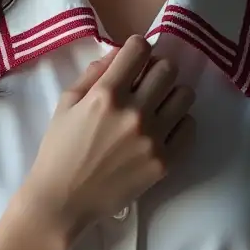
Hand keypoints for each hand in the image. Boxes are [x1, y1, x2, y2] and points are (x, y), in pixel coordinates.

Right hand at [20, 35, 194, 245]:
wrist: (63, 200)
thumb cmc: (60, 149)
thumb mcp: (67, 102)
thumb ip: (94, 73)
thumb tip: (120, 52)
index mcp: (106, 94)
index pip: (140, 48)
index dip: (137, 48)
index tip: (134, 59)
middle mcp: (134, 112)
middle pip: (168, 68)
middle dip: (156, 69)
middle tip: (146, 82)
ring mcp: (153, 139)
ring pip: (185, 95)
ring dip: (171, 94)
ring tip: (157, 105)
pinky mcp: (164, 162)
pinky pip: (189, 127)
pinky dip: (179, 122)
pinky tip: (163, 128)